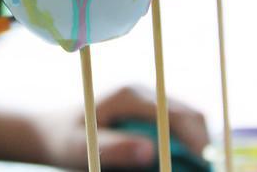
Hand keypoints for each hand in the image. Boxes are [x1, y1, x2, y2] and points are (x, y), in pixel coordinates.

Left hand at [41, 85, 208, 169]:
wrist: (51, 132)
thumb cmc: (64, 140)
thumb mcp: (83, 149)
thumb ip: (114, 149)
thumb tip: (151, 151)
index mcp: (129, 96)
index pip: (176, 114)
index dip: (197, 141)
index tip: (205, 166)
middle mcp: (142, 93)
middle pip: (190, 115)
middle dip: (202, 143)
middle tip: (204, 170)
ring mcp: (147, 101)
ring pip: (188, 121)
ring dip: (196, 144)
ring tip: (193, 168)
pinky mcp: (148, 113)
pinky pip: (177, 128)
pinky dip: (185, 145)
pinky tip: (177, 163)